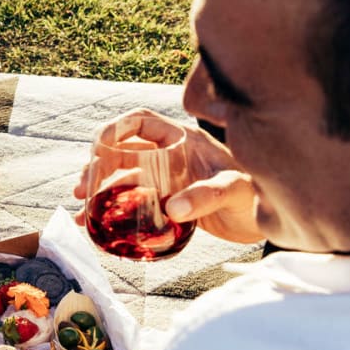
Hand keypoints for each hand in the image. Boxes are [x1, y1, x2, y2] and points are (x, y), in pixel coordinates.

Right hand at [73, 110, 262, 244]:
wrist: (268, 221)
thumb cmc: (257, 196)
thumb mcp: (234, 191)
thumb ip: (206, 195)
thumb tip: (173, 209)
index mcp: (184, 141)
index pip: (141, 123)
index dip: (115, 129)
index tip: (96, 150)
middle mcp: (170, 156)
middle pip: (122, 152)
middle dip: (96, 167)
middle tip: (82, 190)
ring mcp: (166, 180)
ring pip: (122, 178)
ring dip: (99, 191)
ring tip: (83, 211)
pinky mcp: (165, 203)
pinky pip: (131, 203)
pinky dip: (112, 213)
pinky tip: (97, 227)